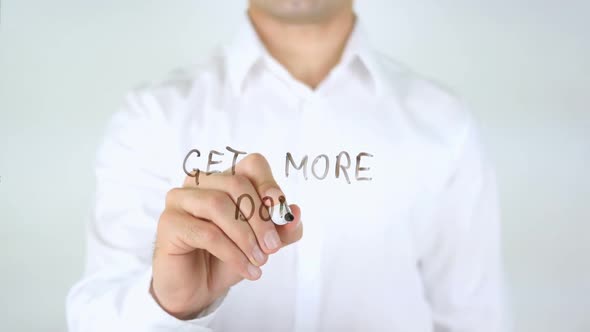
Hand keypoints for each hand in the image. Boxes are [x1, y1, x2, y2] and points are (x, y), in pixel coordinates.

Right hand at [151, 153, 302, 318]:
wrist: (197, 289)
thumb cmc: (228, 257)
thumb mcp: (262, 243)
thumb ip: (281, 229)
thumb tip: (295, 213)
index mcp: (224, 178)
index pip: (252, 165)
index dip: (269, 184)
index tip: (281, 213)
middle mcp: (200, 182)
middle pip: (236, 184)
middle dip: (260, 219)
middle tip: (272, 248)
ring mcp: (180, 199)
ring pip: (219, 205)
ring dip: (245, 236)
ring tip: (260, 261)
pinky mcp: (169, 222)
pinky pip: (206, 232)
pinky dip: (232, 253)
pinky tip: (247, 270)